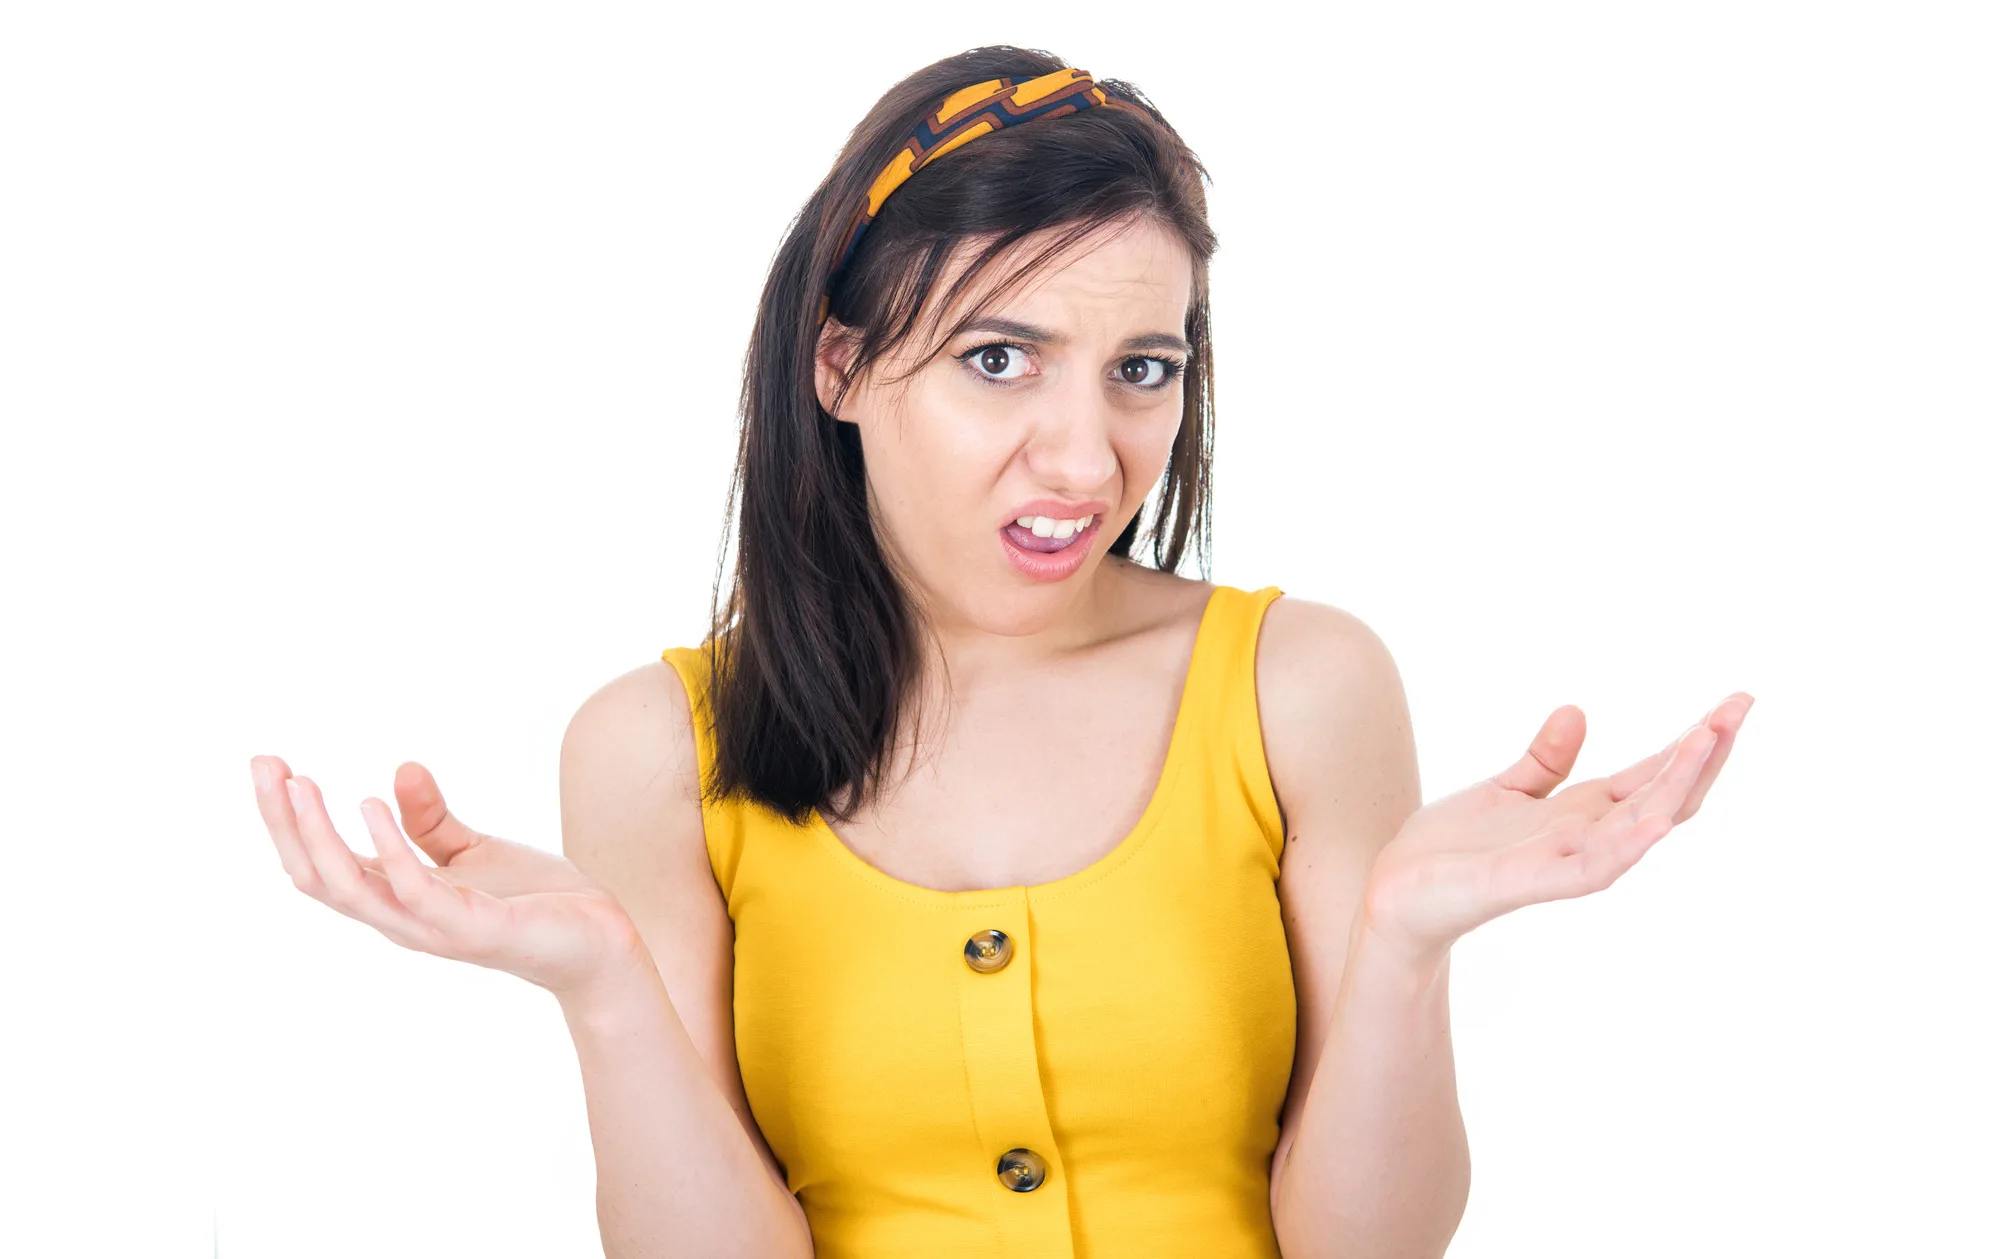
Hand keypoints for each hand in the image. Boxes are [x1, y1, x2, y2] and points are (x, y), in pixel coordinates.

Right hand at [251, 754, 646, 1001]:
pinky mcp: (472, 927)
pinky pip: (416, 890)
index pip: (320, 864)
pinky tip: (373, 804)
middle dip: (284, 821)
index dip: (288, 820)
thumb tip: (402, 768)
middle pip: (318, 876)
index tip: (269, 765)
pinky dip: (388, 849)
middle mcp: (400, 919)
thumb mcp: (475, 851)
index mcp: (395, 899)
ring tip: (300, 783)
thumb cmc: (534, 901)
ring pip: (351, 889)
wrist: (600, 942)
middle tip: (263, 765)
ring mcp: (432, 928)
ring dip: (318, 836)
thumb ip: (433, 821)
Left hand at [1361, 692, 1754, 966]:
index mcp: (1582, 814)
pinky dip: (1628, 844)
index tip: (1734, 703)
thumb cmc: (1450, 850)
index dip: (1693, 741)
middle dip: (1703, 752)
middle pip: (1663, 793)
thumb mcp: (1505, 791)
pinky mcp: (1532, 882)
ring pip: (1640, 822)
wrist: (1396, 894)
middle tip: (1741, 706)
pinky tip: (1658, 819)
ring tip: (1711, 738)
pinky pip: (1593, 866)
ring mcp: (1565, 862)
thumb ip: (1545, 761)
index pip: (1653, 774)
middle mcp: (1586, 837)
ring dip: (1677, 782)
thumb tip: (1577, 710)